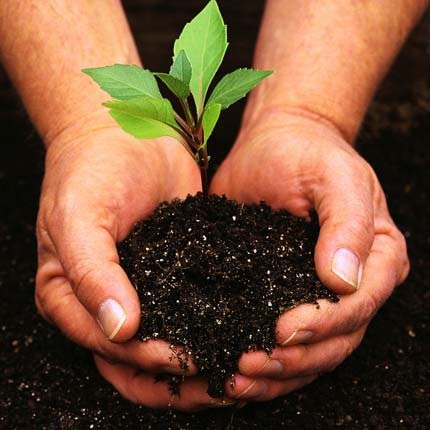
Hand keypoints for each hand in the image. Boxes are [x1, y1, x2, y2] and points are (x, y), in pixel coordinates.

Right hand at [35, 125, 229, 409]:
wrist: (128, 131)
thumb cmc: (92, 168)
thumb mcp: (78, 216)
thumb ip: (91, 273)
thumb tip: (118, 329)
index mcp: (72, 296)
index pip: (107, 347)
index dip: (144, 360)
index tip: (184, 358)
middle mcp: (107, 301)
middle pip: (138, 359)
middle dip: (175, 376)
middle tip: (218, 380)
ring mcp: (145, 288)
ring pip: (170, 339)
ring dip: (200, 358)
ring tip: (237, 365)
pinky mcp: (177, 270)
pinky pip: (195, 305)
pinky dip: (215, 323)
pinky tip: (242, 330)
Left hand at [210, 108, 408, 401]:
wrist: (276, 143)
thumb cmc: (308, 153)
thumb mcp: (335, 176)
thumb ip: (347, 222)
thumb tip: (344, 279)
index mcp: (375, 257)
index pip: (357, 306)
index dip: (323, 324)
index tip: (284, 329)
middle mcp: (350, 285)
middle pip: (333, 342)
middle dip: (294, 360)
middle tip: (250, 363)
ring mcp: (312, 293)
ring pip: (305, 353)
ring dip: (274, 373)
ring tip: (235, 377)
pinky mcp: (277, 293)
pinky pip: (276, 339)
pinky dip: (258, 360)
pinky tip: (228, 369)